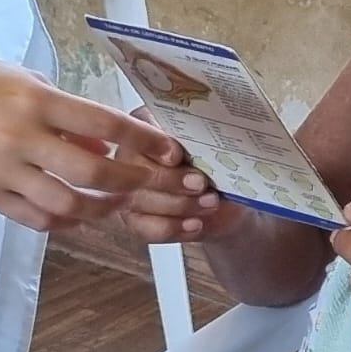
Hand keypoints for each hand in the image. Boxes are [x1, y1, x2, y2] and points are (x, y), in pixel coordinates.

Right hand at [0, 54, 197, 232]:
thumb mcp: (25, 79)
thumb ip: (64, 112)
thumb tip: (102, 141)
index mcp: (35, 100)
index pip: (103, 124)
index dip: (143, 141)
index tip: (170, 151)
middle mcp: (20, 137)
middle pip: (92, 171)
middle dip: (133, 182)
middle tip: (154, 185)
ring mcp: (1, 171)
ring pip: (67, 205)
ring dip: (101, 209)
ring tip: (118, 204)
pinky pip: (35, 218)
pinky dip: (63, 220)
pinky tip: (77, 214)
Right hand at [115, 110, 246, 243]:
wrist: (225, 200)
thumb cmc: (215, 165)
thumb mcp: (214, 147)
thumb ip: (202, 143)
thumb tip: (207, 144)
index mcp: (146, 123)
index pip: (140, 130)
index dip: (157, 145)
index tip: (178, 155)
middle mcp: (129, 152)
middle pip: (136, 168)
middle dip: (172, 180)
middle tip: (201, 183)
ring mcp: (125, 188)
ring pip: (140, 199)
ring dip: (179, 205)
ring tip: (209, 203)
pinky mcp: (132, 218)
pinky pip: (145, 227)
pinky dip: (173, 227)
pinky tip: (195, 225)